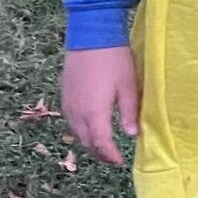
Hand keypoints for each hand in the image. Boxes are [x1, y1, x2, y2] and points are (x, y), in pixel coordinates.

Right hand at [61, 46, 139, 166]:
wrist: (91, 35)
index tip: (120, 162)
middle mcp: (77, 112)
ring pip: (77, 133)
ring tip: (104, 146)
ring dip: (89, 142)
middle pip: (86, 141)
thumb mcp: (128, 85)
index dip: (110, 155)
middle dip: (100, 153)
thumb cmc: (114, 59)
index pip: (100, 143)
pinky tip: (91, 127)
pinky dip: (82, 130)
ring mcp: (68, 104)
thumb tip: (132, 135)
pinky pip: (72, 121)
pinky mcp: (65, 95)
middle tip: (113, 158)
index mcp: (94, 112)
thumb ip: (130, 112)